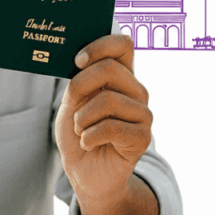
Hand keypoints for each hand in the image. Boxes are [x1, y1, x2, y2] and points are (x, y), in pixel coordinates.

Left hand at [55, 34, 151, 208]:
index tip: (78, 61)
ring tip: (81, 130)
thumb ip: (78, 80)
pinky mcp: (143, 137)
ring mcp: (142, 114)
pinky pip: (111, 127)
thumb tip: (81, 60)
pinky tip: (88, 143)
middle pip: (110, 69)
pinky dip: (89, 136)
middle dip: (80, 87)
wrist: (83, 171)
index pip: (122, 44)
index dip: (100, 46)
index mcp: (120, 76)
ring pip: (108, 100)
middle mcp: (135, 91)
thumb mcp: (71, 101)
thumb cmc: (78, 132)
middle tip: (72, 107)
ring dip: (82, 118)